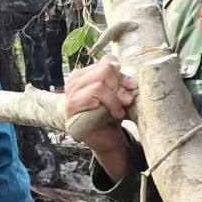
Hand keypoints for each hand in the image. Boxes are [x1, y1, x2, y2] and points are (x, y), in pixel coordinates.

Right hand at [64, 56, 136, 172]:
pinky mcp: (71, 108)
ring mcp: (70, 94)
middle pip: (103, 71)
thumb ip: (117, 77)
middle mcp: (74, 81)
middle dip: (119, 85)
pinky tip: (112, 113)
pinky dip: (107, 104)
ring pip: (98, 85)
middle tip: (127, 99)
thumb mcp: (117, 92)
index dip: (121, 73)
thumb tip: (116, 64)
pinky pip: (91, 97)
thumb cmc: (110, 114)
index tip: (130, 86)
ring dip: (114, 98)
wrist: (107, 138)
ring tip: (120, 109)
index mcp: (85, 74)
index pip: (106, 62)